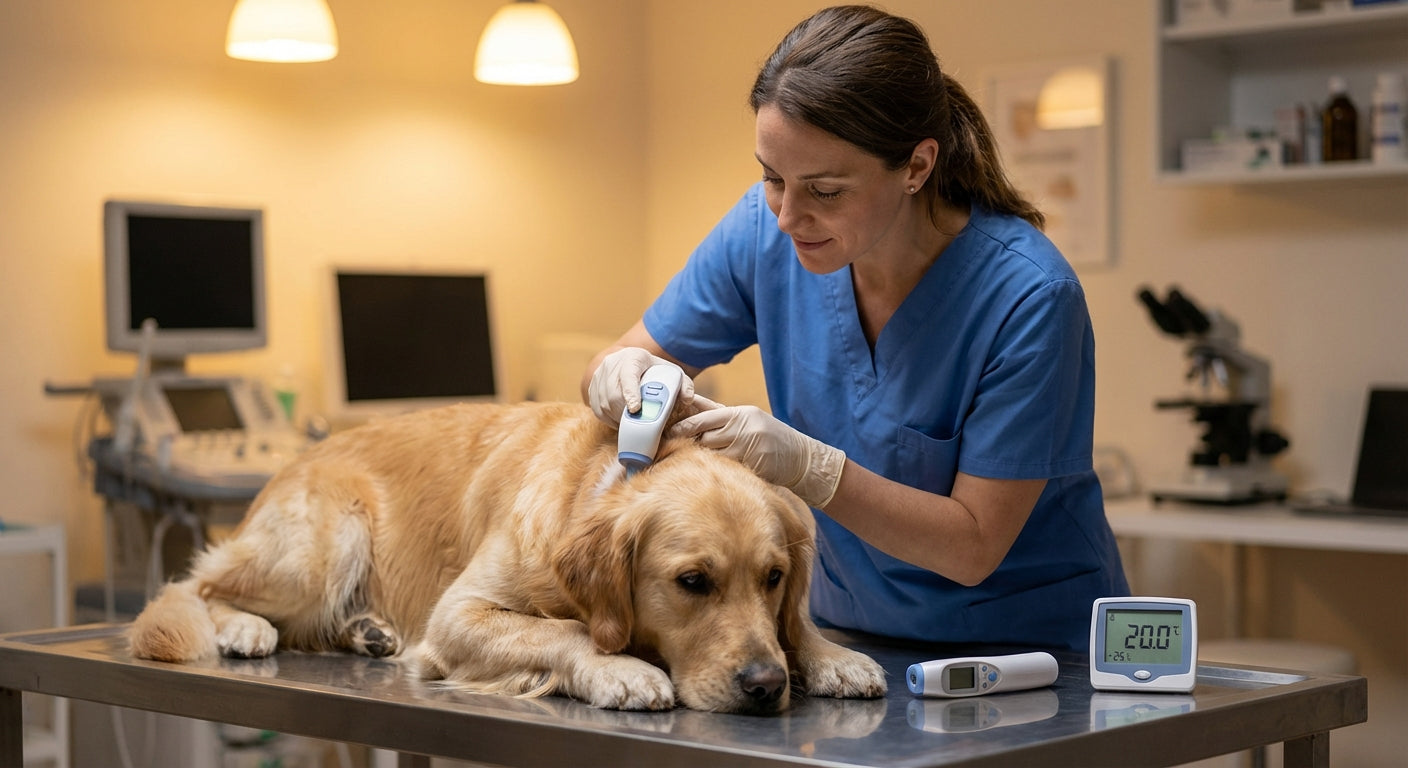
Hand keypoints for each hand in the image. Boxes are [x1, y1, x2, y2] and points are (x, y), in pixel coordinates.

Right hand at [587, 347, 693, 425]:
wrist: (630, 362)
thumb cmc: (654, 370)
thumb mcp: (671, 373)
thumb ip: (684, 385)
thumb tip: (688, 399)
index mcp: (632, 358)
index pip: (629, 375)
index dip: (631, 393)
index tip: (636, 409)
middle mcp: (611, 365)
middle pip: (614, 394)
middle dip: (626, 413)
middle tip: (639, 424)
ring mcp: (598, 376)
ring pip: (604, 404)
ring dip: (618, 418)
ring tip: (632, 423)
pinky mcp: (591, 388)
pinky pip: (597, 410)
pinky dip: (610, 419)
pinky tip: (621, 421)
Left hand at [670, 396, 844, 507]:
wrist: (802, 458)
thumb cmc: (769, 436)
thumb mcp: (747, 418)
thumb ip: (718, 414)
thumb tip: (688, 403)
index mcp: (739, 414)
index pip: (702, 419)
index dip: (681, 427)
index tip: (664, 434)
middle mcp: (744, 430)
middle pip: (703, 439)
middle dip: (683, 446)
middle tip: (661, 454)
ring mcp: (750, 450)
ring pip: (712, 458)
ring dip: (695, 464)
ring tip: (676, 470)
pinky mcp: (754, 469)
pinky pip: (726, 473)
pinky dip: (713, 476)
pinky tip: (701, 481)